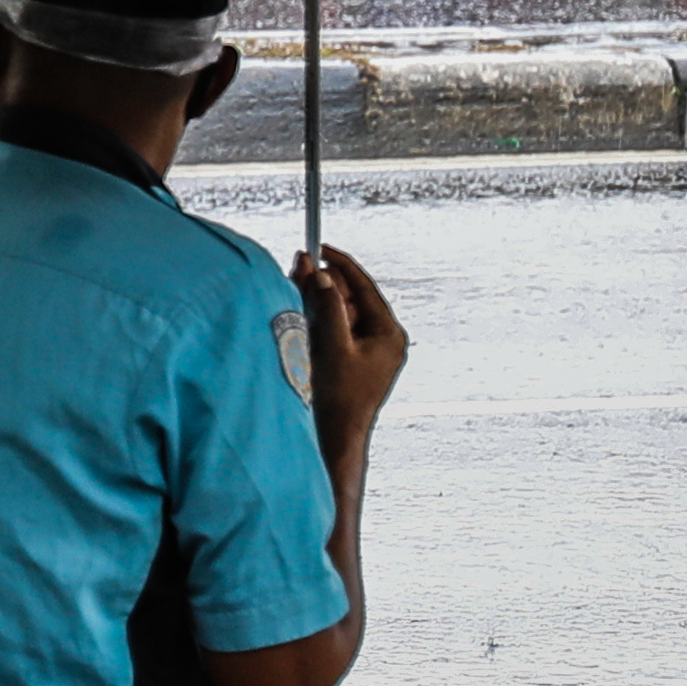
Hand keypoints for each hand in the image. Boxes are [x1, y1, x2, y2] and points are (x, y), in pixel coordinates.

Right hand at [291, 243, 408, 437]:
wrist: (338, 438)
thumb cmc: (339, 398)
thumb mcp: (332, 345)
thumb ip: (328, 305)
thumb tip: (321, 273)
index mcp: (389, 334)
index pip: (364, 286)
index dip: (341, 264)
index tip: (321, 247)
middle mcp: (386, 340)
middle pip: (353, 298)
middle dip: (326, 282)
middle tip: (300, 264)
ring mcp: (373, 351)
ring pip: (344, 313)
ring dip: (320, 299)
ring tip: (297, 284)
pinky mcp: (358, 361)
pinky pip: (340, 330)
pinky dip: (322, 318)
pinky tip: (304, 310)